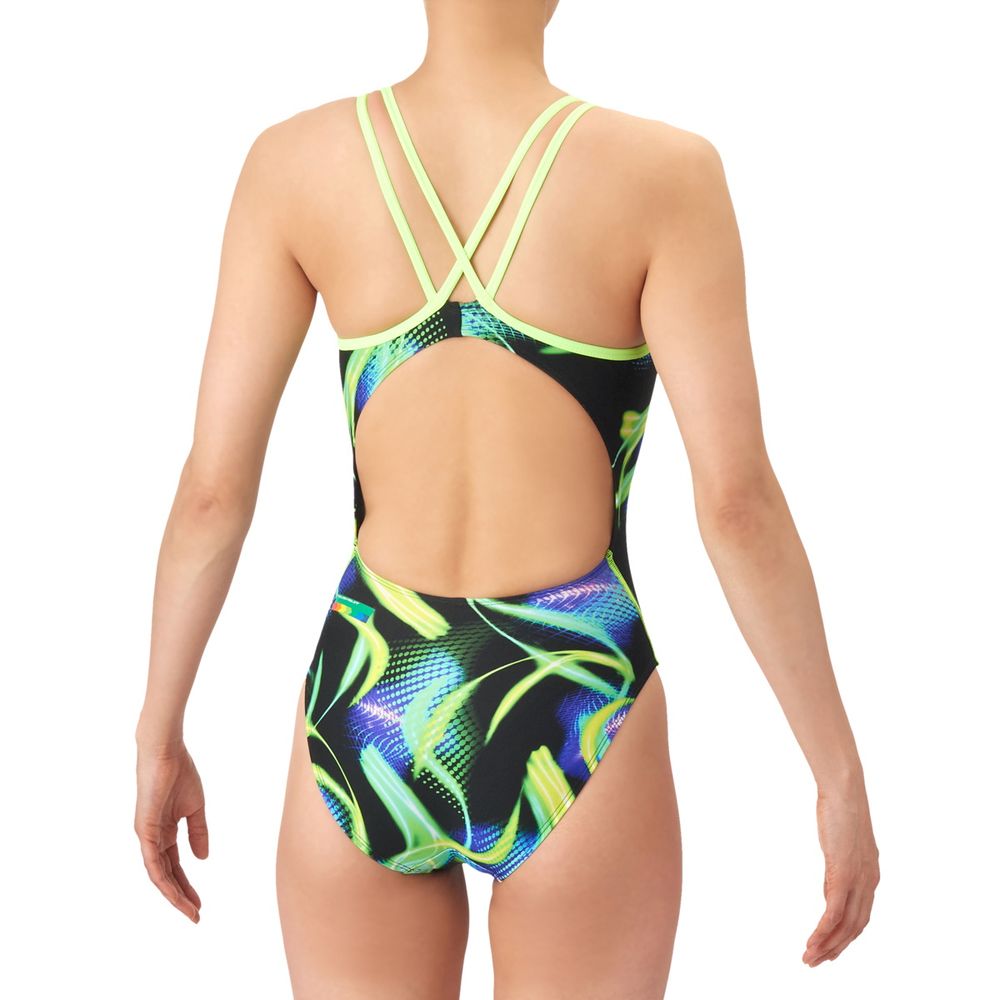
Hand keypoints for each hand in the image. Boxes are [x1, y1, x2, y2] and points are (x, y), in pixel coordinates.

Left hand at [134, 739, 208, 922]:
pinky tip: (174, 893)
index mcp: (165, 831)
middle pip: (167, 875)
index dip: (187, 885)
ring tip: (189, 910)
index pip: (175, 865)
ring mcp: (147, 835)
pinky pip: (153, 862)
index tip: (200, 903)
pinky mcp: (144, 830)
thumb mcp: (196, 808)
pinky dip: (163, 880)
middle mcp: (153, 837)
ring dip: (173, 895)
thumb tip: (203, 858)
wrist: (166, 752)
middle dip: (181, 896)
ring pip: (159, 874)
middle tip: (196, 915)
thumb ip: (198, 832)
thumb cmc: (180, 773)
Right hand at [803, 783, 879, 965]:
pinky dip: (823, 931)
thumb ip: (841, 864)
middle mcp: (869, 882)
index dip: (846, 936)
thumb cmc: (842, 808)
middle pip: (855, 927)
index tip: (830, 949)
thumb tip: (832, 881)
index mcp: (870, 875)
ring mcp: (858, 880)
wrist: (845, 792)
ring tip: (809, 958)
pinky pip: (833, 912)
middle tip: (816, 961)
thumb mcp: (842, 842)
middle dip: (836, 948)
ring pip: (845, 926)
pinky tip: (812, 942)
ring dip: (827, 945)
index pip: (860, 916)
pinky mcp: (844, 875)